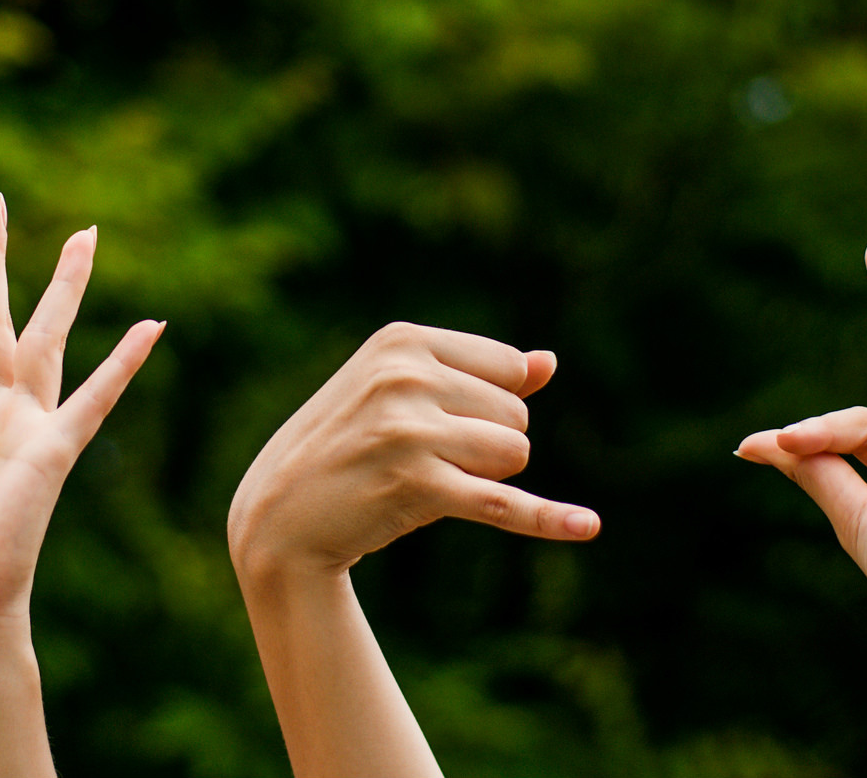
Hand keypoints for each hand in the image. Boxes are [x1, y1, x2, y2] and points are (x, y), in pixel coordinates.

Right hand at [227, 322, 597, 581]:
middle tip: (419, 460)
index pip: (508, 367)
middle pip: (515, 415)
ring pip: (513, 454)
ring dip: (482, 478)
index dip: (488, 405)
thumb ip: (477, 375)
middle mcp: (405, 376)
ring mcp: (408, 430)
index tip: (435, 422)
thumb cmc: (347, 446)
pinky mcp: (415, 486)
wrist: (280, 513)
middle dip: (485, 446)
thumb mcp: (400, 394)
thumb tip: (548, 363)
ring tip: (424, 481)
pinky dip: (548, 517)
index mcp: (403, 340)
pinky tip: (587, 526)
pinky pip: (502, 502)